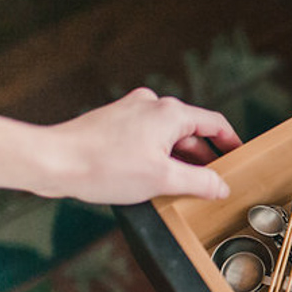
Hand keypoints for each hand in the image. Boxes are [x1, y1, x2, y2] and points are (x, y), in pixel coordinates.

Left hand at [44, 87, 242, 203]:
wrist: (53, 161)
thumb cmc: (103, 166)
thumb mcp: (162, 180)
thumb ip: (199, 182)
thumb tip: (220, 186)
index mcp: (170, 113)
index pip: (214, 123)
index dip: (230, 142)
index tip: (238, 157)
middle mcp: (151, 105)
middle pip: (190, 131)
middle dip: (202, 157)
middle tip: (211, 181)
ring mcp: (130, 112)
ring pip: (167, 135)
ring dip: (178, 158)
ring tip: (181, 185)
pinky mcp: (113, 123)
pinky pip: (146, 137)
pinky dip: (156, 155)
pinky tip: (151, 177)